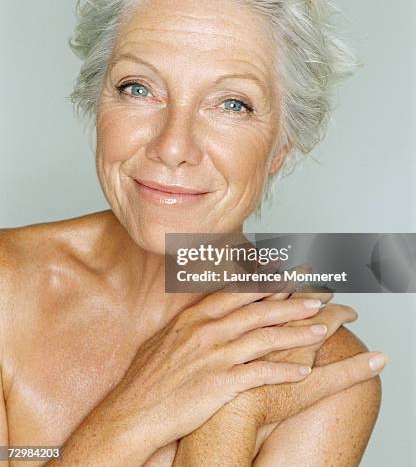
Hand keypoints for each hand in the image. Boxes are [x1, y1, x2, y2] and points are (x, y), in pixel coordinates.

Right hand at [109, 291, 332, 449]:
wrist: (131, 412)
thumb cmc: (146, 379)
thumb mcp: (166, 338)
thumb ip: (191, 322)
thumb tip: (206, 312)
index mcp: (195, 316)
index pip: (237, 291)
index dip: (266, 280)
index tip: (287, 270)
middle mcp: (207, 330)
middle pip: (259, 310)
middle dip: (293, 301)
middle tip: (319, 294)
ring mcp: (214, 356)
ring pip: (266, 338)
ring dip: (298, 333)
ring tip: (323, 328)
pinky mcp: (219, 385)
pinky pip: (261, 374)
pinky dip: (285, 371)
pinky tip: (303, 371)